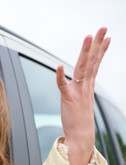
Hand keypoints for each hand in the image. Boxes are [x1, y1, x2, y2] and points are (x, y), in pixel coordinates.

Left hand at [56, 27, 110, 164]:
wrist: (81, 136)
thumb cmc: (80, 119)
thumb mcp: (82, 100)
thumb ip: (82, 89)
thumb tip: (82, 81)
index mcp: (88, 86)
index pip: (96, 64)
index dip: (101, 50)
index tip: (106, 37)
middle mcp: (85, 86)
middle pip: (92, 61)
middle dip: (97, 44)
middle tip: (103, 28)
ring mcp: (78, 92)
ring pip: (82, 68)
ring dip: (85, 52)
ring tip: (88, 37)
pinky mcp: (68, 99)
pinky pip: (63, 86)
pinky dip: (60, 77)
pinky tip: (58, 67)